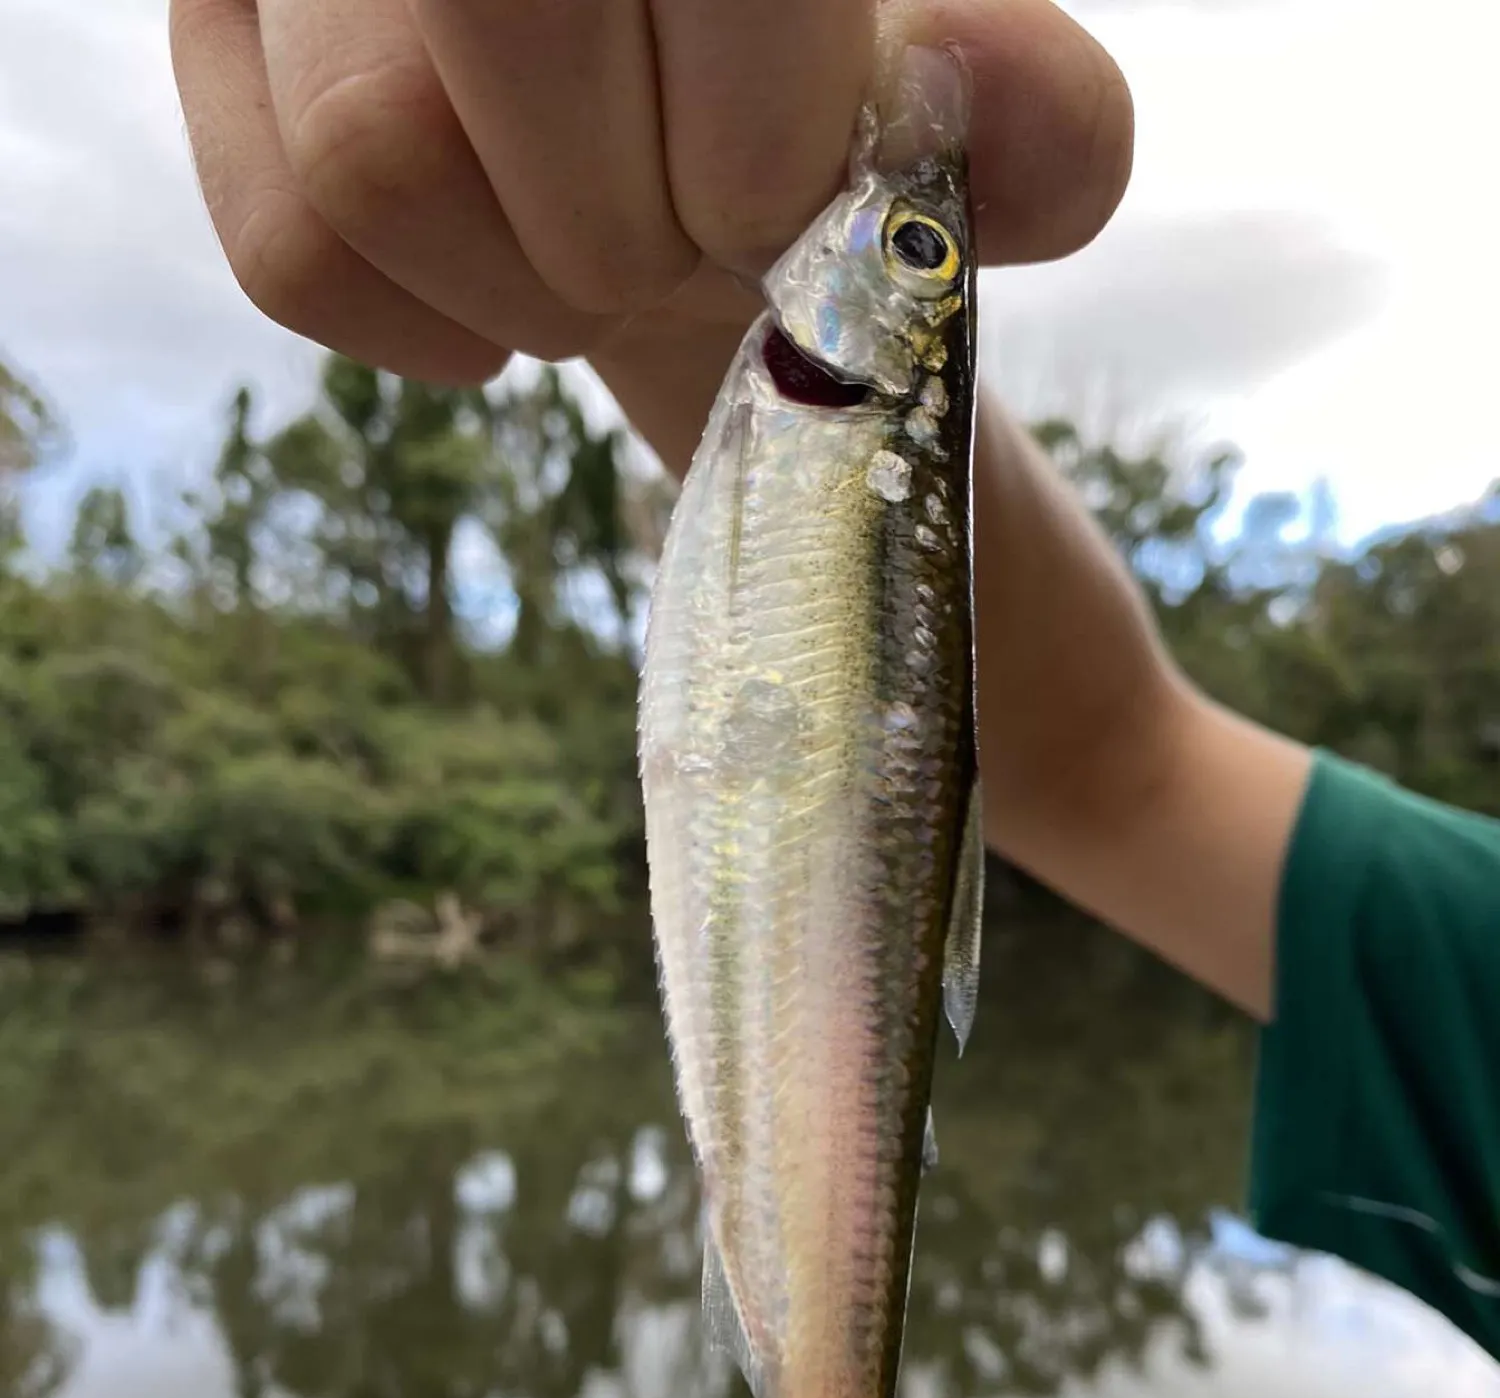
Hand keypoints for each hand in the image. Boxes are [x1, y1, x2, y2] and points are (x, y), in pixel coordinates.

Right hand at [170, 0, 1133, 397]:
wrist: (658, 123)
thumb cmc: (801, 105)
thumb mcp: (946, 107)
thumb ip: (1031, 123)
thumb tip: (997, 99)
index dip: (754, 144)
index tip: (779, 213)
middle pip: (504, 30)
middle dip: (631, 225)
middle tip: (683, 246)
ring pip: (369, 156)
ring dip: (529, 287)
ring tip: (598, 261)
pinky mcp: (214, 44)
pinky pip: (290, 252)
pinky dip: (426, 333)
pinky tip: (506, 303)